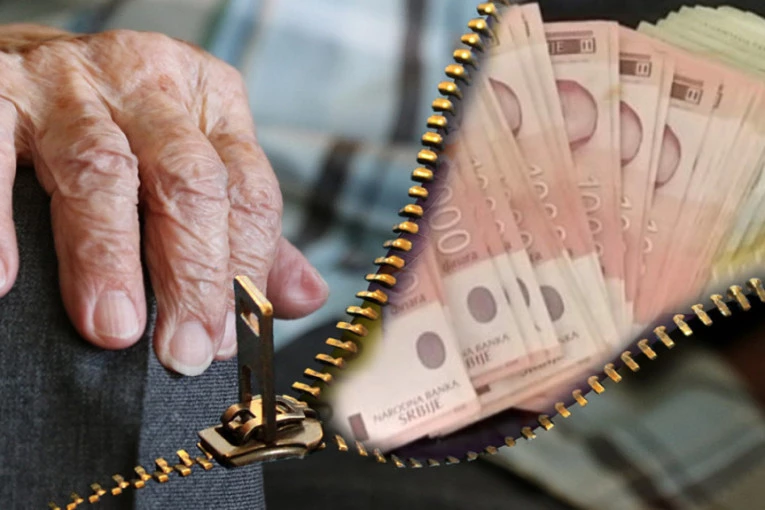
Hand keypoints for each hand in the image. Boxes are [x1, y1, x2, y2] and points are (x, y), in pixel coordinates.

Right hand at [0, 25, 328, 374]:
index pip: (247, 190)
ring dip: (108, 258)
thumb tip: (305, 298)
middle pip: (188, 181)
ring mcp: (71, 83)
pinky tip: (6, 278)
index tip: (228, 339)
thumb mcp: (196, 165)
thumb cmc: (126, 130)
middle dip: (191, 275)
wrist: (36, 66)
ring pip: (102, 170)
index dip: (244, 270)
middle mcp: (150, 83)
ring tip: (113, 328)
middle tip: (183, 350)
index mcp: (211, 102)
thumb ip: (247, 231)